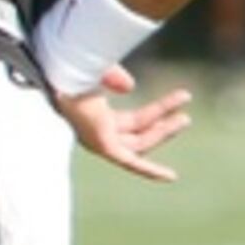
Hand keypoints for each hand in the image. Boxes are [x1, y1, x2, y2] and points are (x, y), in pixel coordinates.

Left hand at [53, 63, 193, 181]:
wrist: (58, 70)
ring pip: (138, 142)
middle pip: (137, 131)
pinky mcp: (101, 144)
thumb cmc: (68, 67)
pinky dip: (149, 170)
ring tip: (185, 118)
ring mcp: (97, 137)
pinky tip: (171, 177)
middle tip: (185, 112)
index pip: (129, 121)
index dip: (154, 115)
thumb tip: (130, 88)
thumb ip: (113, 76)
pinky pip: (129, 161)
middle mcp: (94, 128)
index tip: (178, 104)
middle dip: (162, 123)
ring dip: (163, 132)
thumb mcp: (96, 68)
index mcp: (92, 112)